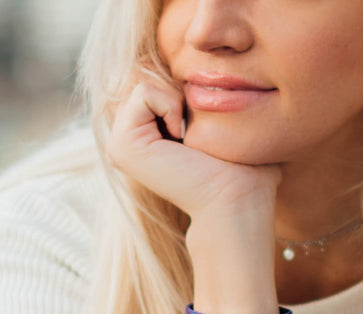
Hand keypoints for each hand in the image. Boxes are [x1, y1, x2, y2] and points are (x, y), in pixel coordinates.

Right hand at [106, 69, 281, 313]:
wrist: (236, 199)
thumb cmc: (243, 169)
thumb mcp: (220, 121)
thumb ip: (200, 92)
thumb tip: (205, 65)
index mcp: (146, 135)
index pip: (157, 77)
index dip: (185, 90)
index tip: (201, 130)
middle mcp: (128, 140)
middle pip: (147, 74)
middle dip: (179, 92)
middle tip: (195, 136)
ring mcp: (119, 143)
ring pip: (143, 80)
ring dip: (177, 100)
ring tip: (189, 140)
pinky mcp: (122, 144)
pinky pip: (143, 90)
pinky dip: (170, 105)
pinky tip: (182, 140)